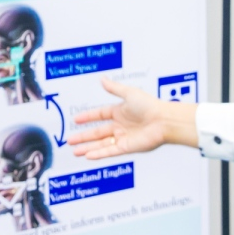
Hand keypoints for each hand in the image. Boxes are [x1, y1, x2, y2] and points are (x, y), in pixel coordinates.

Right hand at [69, 77, 197, 159]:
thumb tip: (103, 79)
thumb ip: (114, 89)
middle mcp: (121, 125)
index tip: (76, 120)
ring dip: (87, 147)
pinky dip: (98, 154)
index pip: (99, 115)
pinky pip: (109, 151)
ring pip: (101, 144)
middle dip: (83, 137)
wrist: (163, 121)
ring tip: (75, 150)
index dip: (87, 117)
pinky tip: (88, 155)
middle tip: (70, 140)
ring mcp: (123, 137)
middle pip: (97, 132)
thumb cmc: (150, 106)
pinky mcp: (127, 147)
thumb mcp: (129, 93)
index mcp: (120, 112)